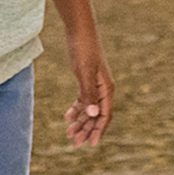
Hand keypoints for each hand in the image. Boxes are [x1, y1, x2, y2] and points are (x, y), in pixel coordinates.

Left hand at [63, 31, 114, 146]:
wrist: (79, 30)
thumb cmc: (83, 50)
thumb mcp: (84, 73)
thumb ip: (89, 94)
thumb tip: (94, 115)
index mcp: (106, 89)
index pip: (104, 116)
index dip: (98, 131)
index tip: (89, 144)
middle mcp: (103, 89)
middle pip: (96, 116)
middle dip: (86, 129)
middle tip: (74, 142)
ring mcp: (94, 85)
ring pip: (89, 109)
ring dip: (80, 121)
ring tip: (68, 133)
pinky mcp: (86, 80)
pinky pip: (83, 100)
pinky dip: (76, 109)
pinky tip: (67, 117)